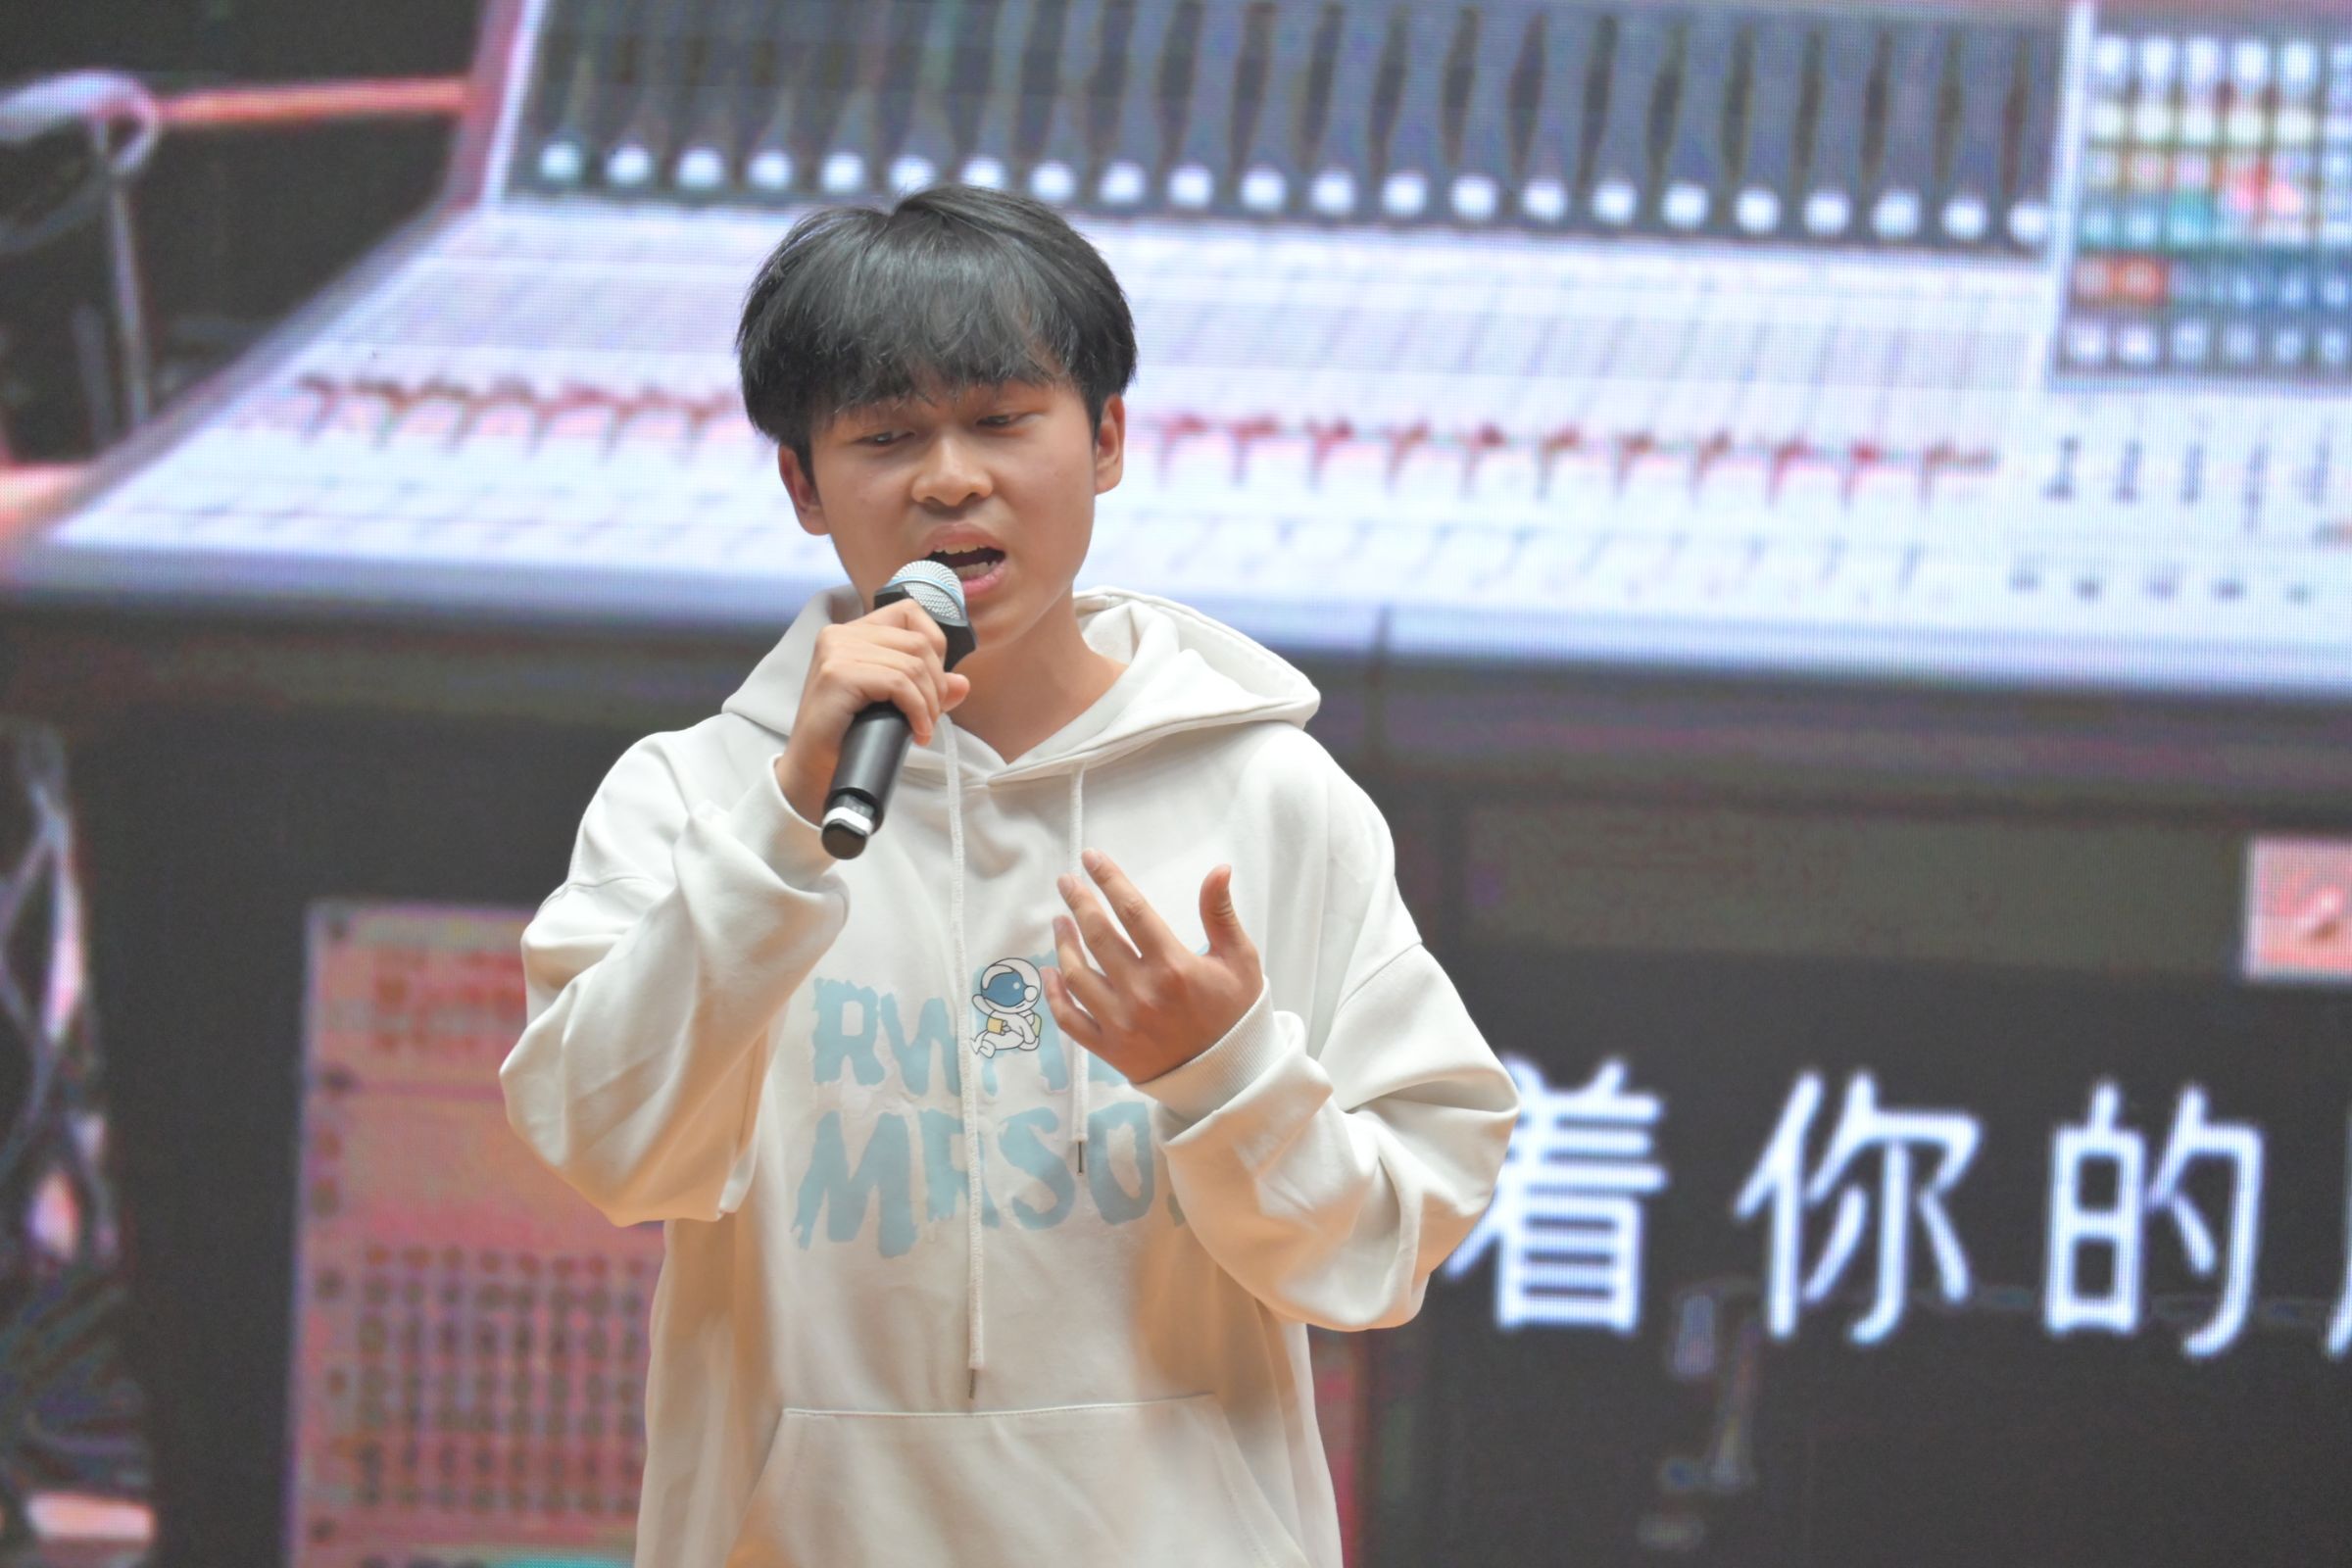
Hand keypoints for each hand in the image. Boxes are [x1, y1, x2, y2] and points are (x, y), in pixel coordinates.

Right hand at [776, 597, 970, 823]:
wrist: (813, 771)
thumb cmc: (848, 737)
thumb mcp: (893, 705)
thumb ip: (925, 688)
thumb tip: (962, 683)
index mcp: (851, 632)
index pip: (909, 612)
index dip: (934, 644)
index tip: (932, 683)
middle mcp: (840, 634)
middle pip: (918, 642)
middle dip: (936, 683)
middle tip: (931, 716)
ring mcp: (836, 651)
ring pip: (913, 664)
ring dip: (929, 702)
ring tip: (924, 728)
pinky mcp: (838, 674)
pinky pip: (899, 683)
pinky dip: (918, 710)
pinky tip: (918, 732)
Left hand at [1044, 849, 1263, 1083]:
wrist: (1228, 1078)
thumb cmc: (1234, 1015)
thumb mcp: (1240, 961)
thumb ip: (1221, 914)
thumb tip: (1219, 869)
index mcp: (1173, 966)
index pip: (1132, 910)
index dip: (1109, 879)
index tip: (1091, 858)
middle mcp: (1142, 992)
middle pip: (1098, 936)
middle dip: (1079, 902)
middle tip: (1066, 881)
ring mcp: (1121, 1022)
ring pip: (1077, 975)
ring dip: (1063, 943)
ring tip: (1060, 921)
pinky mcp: (1109, 1049)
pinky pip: (1070, 1019)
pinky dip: (1054, 995)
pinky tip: (1051, 971)